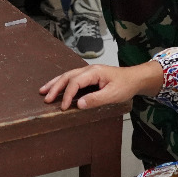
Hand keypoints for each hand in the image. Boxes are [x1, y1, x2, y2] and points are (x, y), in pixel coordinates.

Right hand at [39, 62, 162, 110]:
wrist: (134, 78)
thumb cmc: (125, 85)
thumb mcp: (113, 94)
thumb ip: (96, 99)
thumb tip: (80, 104)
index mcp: (93, 72)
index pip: (75, 82)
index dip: (68, 95)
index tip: (64, 107)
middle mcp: (88, 69)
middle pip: (67, 76)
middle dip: (55, 87)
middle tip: (46, 98)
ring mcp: (87, 71)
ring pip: (67, 75)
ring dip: (55, 83)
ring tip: (43, 91)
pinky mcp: (88, 76)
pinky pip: (72, 78)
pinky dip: (62, 83)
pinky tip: (56, 87)